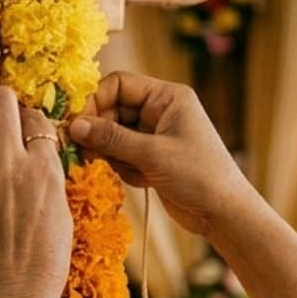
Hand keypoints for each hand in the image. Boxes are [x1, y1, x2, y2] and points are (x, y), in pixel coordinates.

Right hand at [66, 72, 249, 234]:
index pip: (119, 84)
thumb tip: (73, 125)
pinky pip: (122, 155)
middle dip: (100, 132)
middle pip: (113, 110)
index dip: (95, 101)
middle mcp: (160, 111)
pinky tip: (143, 181)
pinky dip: (124, 168)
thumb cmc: (197, 175)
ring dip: (112, 153)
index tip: (77, 124)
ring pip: (114, 135)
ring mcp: (155, 135)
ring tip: (128, 170)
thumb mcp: (152, 154)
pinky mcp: (151, 158)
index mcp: (167, 97)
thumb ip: (111, 138)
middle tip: (86, 152)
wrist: (223, 213)